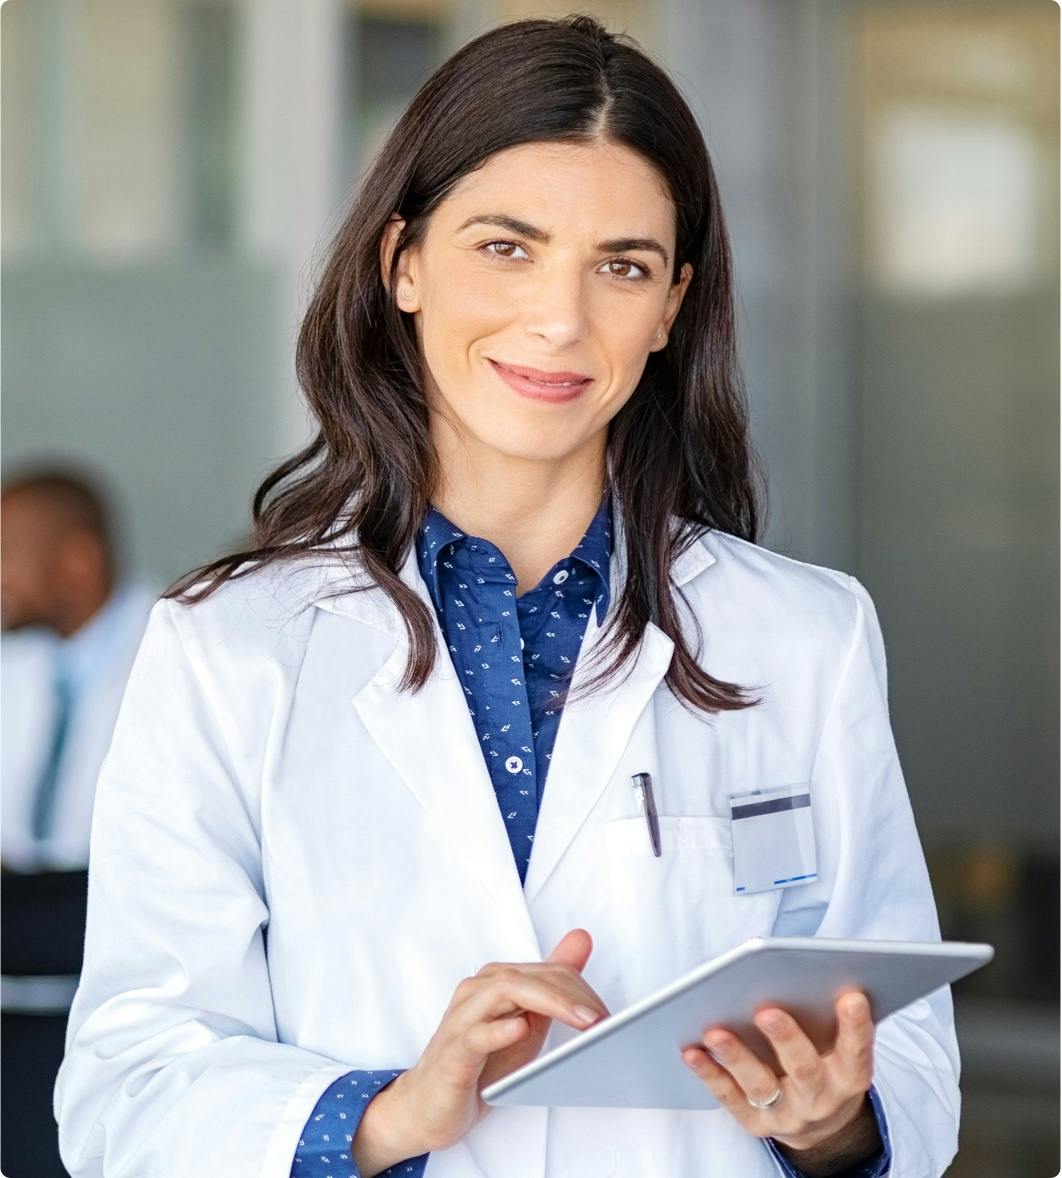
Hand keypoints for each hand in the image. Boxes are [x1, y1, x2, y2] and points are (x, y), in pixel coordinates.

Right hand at [387, 928, 609, 1153]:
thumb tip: (582, 939)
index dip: (583, 991)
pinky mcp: (453, 1052)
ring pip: (506, 991)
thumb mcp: (527, 1022)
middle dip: (572, 995)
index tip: (608, 1016)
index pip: (548, 972)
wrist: (430, 1106)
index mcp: (498, 981)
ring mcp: (463, 1018)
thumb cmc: (480, 1063)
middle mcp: (478, 990)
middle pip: (530, 977)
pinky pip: (475, 1034)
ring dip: (550, 1003)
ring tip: (581, 1021)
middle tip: (603, 1019)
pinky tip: (521, 1029)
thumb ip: (553, 985)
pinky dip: (499, 1030)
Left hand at [680, 988, 874, 1152]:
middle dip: (786, 1039)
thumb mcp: (841, 1048)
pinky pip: (731, 1098)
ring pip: (761, 1084)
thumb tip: (812, 973)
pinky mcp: (757, 1123)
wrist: (821, 1125)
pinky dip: (710, 1074)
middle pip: (804, 1069)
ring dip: (736, 1057)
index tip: (852, 997)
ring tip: (715, 1032)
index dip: (856, 1026)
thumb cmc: (827, 1063)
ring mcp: (788, 1114)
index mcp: (849, 1076)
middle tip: (766, 1012)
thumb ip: (831, 1018)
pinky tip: (692, 1052)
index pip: (857, 1051)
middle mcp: (821, 1099)